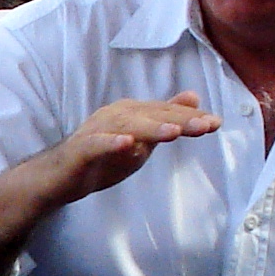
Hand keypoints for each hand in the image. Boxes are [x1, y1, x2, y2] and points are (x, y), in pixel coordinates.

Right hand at [41, 92, 219, 204]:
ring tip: (173, 133)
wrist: (58, 178)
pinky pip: (97, 144)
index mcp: (131, 112)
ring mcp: (96, 131)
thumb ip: (165, 119)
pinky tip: (127, 144)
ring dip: (150, 128)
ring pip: (127, 126)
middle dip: (179, 120)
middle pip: (151, 115)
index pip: (166, 112)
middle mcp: (114, 115)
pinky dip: (111, 142)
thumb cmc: (101, 157)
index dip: (191, 117)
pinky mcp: (80, 150)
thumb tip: (194, 97)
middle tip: (205, 127)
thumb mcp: (141, 139)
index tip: (216, 123)